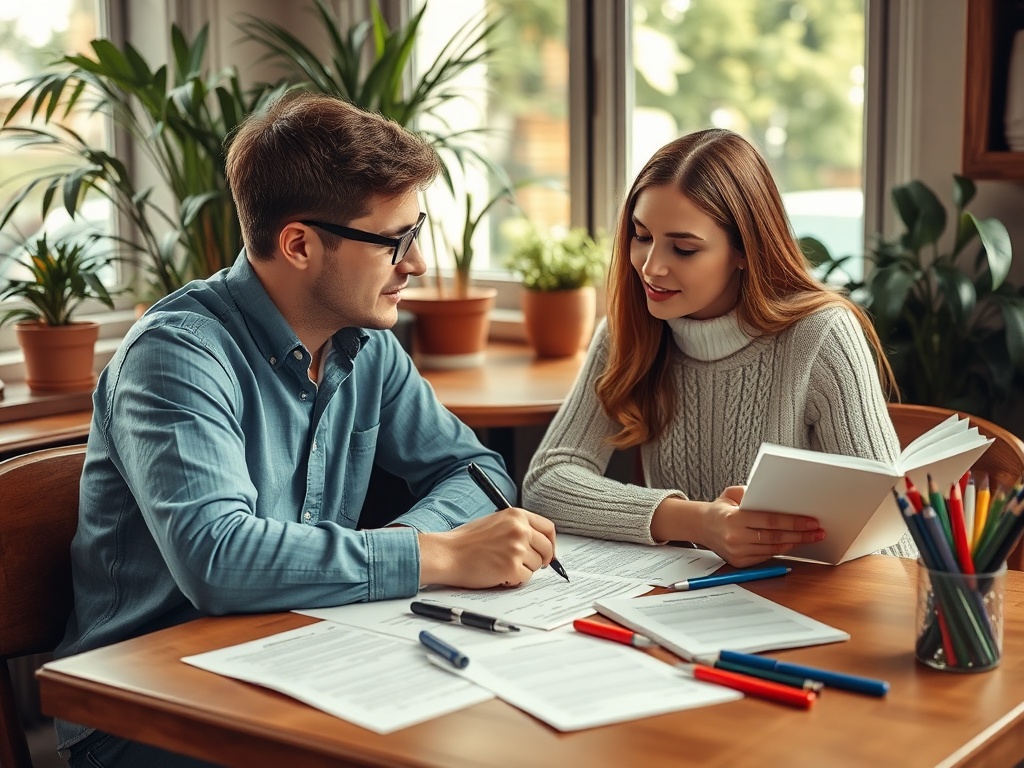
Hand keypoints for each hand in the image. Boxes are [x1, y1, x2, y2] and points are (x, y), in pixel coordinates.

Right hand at [418, 507, 555, 588]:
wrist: (448, 553)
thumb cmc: (466, 541)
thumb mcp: (495, 522)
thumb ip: (517, 528)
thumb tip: (538, 542)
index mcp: (516, 515)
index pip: (548, 528)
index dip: (550, 543)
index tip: (547, 552)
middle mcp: (520, 529)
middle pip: (547, 549)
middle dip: (541, 560)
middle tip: (527, 564)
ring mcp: (517, 548)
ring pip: (535, 566)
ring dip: (522, 570)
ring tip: (501, 565)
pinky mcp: (512, 568)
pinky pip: (524, 578)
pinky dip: (514, 580)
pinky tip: (498, 574)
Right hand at [700, 486, 824, 566]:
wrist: (701, 527)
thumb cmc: (720, 509)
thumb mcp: (731, 494)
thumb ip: (751, 492)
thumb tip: (776, 497)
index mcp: (733, 519)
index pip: (770, 521)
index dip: (794, 522)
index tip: (811, 522)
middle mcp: (735, 538)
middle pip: (775, 537)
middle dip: (800, 534)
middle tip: (818, 532)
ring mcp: (737, 552)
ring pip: (773, 548)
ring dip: (794, 543)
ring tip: (809, 538)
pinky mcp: (739, 562)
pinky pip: (766, 556)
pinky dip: (780, 549)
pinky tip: (791, 543)